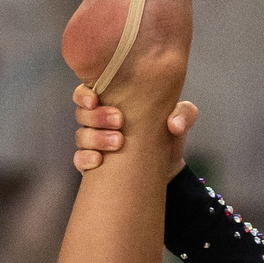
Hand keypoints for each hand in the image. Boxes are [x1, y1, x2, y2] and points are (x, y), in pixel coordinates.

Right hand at [71, 87, 197, 175]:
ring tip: (118, 141)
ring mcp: (93, 143)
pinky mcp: (93, 164)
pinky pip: (79, 160)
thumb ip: (184, 114)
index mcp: (111, 102)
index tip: (95, 99)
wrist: (165, 170)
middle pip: (82, 113)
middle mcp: (98, 121)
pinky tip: (99, 160)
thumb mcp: (180, 122)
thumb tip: (174, 124)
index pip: (86, 92)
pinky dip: (86, 159)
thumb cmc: (166, 136)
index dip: (84, 94)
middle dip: (98, 116)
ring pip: (81, 136)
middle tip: (120, 120)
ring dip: (96, 138)